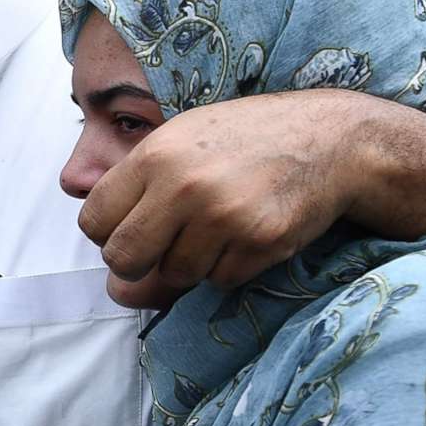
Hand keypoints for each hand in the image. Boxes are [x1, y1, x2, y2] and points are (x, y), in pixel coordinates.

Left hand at [78, 90, 369, 307]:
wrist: (332, 138)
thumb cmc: (247, 139)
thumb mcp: (182, 141)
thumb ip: (137, 197)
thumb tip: (113, 287)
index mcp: (155, 155)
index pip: (93, 222)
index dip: (108, 232)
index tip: (132, 226)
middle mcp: (184, 186)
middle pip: (122, 259)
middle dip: (136, 263)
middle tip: (162, 247)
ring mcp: (224, 216)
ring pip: (174, 275)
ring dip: (191, 263)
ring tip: (217, 227)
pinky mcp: (260, 242)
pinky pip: (219, 280)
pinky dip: (229, 267)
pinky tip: (246, 233)